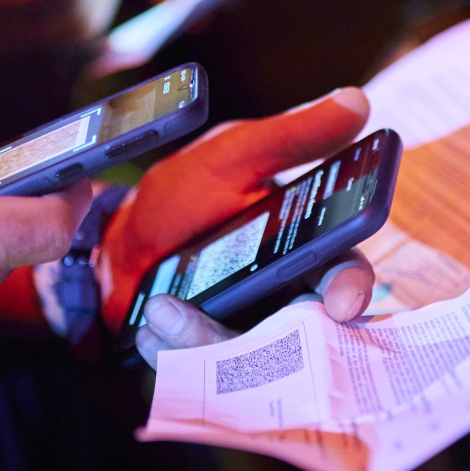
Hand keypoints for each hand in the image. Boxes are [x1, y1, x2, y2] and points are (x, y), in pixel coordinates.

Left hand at [100, 88, 378, 352]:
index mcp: (302, 241)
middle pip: (313, 332)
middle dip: (296, 340)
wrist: (112, 246)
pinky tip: (155, 319)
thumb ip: (291, 136)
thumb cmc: (180, 197)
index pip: (345, 268)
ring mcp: (248, 332)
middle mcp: (285, 293)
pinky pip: (210, 371)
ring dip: (210, 337)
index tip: (344, 299)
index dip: (351, 286)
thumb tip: (356, 99)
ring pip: (257, 360)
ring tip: (166, 307)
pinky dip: (179, 347)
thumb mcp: (232, 158)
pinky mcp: (211, 359)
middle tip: (267, 332)